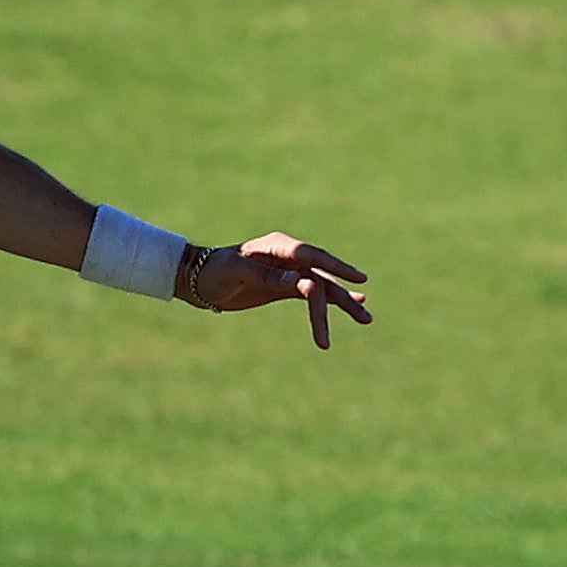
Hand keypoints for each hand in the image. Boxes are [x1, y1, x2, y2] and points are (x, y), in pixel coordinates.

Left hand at [185, 233, 373, 349]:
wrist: (201, 280)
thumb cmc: (216, 271)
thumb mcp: (237, 273)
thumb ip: (267, 276)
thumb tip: (300, 282)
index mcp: (277, 247)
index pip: (311, 256)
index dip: (335, 266)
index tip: (358, 279)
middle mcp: (289, 257)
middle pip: (322, 277)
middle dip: (341, 297)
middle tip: (363, 315)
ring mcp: (290, 272)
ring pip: (323, 288)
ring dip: (343, 303)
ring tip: (366, 319)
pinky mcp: (287, 287)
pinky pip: (315, 294)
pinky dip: (333, 300)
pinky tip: (353, 305)